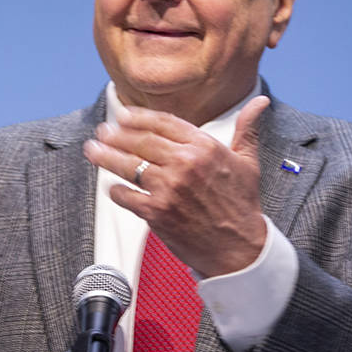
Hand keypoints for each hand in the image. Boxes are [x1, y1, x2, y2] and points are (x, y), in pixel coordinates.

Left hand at [83, 96, 268, 276]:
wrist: (240, 248)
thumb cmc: (242, 205)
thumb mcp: (248, 162)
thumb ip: (247, 129)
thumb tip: (258, 104)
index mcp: (205, 147)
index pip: (163, 122)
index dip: (138, 117)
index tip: (123, 115)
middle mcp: (185, 164)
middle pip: (141, 141)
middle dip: (116, 134)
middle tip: (102, 131)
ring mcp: (169, 188)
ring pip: (128, 165)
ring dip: (106, 156)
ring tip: (93, 150)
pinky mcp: (157, 212)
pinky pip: (127, 196)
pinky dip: (116, 191)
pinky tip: (112, 187)